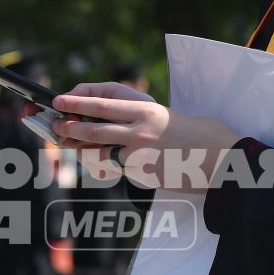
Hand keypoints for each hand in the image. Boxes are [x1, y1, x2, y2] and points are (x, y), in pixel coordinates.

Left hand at [51, 82, 238, 190]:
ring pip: (98, 153)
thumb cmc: (189, 132)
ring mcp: (139, 154)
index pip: (101, 103)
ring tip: (71, 143)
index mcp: (145, 110)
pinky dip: (108, 164)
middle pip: (93, 129)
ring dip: (81, 149)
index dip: (77, 102)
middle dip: (69, 128)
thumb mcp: (160, 114)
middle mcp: (139, 130)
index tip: (60, 100)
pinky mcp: (141, 174)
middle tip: (55, 126)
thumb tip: (97, 118)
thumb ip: (132, 115)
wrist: (218, 157)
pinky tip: (108, 161)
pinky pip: (115, 168)